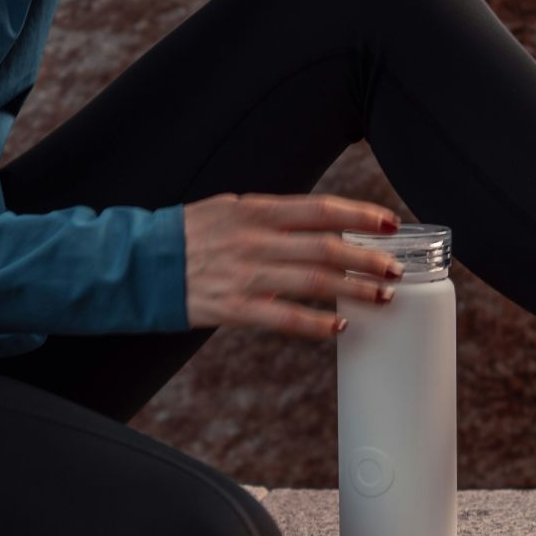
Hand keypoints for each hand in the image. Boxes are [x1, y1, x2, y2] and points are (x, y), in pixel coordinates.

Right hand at [181, 192, 404, 339]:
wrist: (139, 264)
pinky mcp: (234, 308)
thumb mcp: (227, 209)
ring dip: (354, 289)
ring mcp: (246, 275)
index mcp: (256, 210)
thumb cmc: (186, 234)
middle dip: (368, 258)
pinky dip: (317, 324)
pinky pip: (285, 318)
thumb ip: (270, 215)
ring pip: (315, 283)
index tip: (391, 223)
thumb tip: (317, 221)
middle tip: (396, 268)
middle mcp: (255, 240)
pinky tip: (339, 326)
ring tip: (381, 295)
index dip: (361, 215)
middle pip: (327, 248)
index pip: (321, 209)